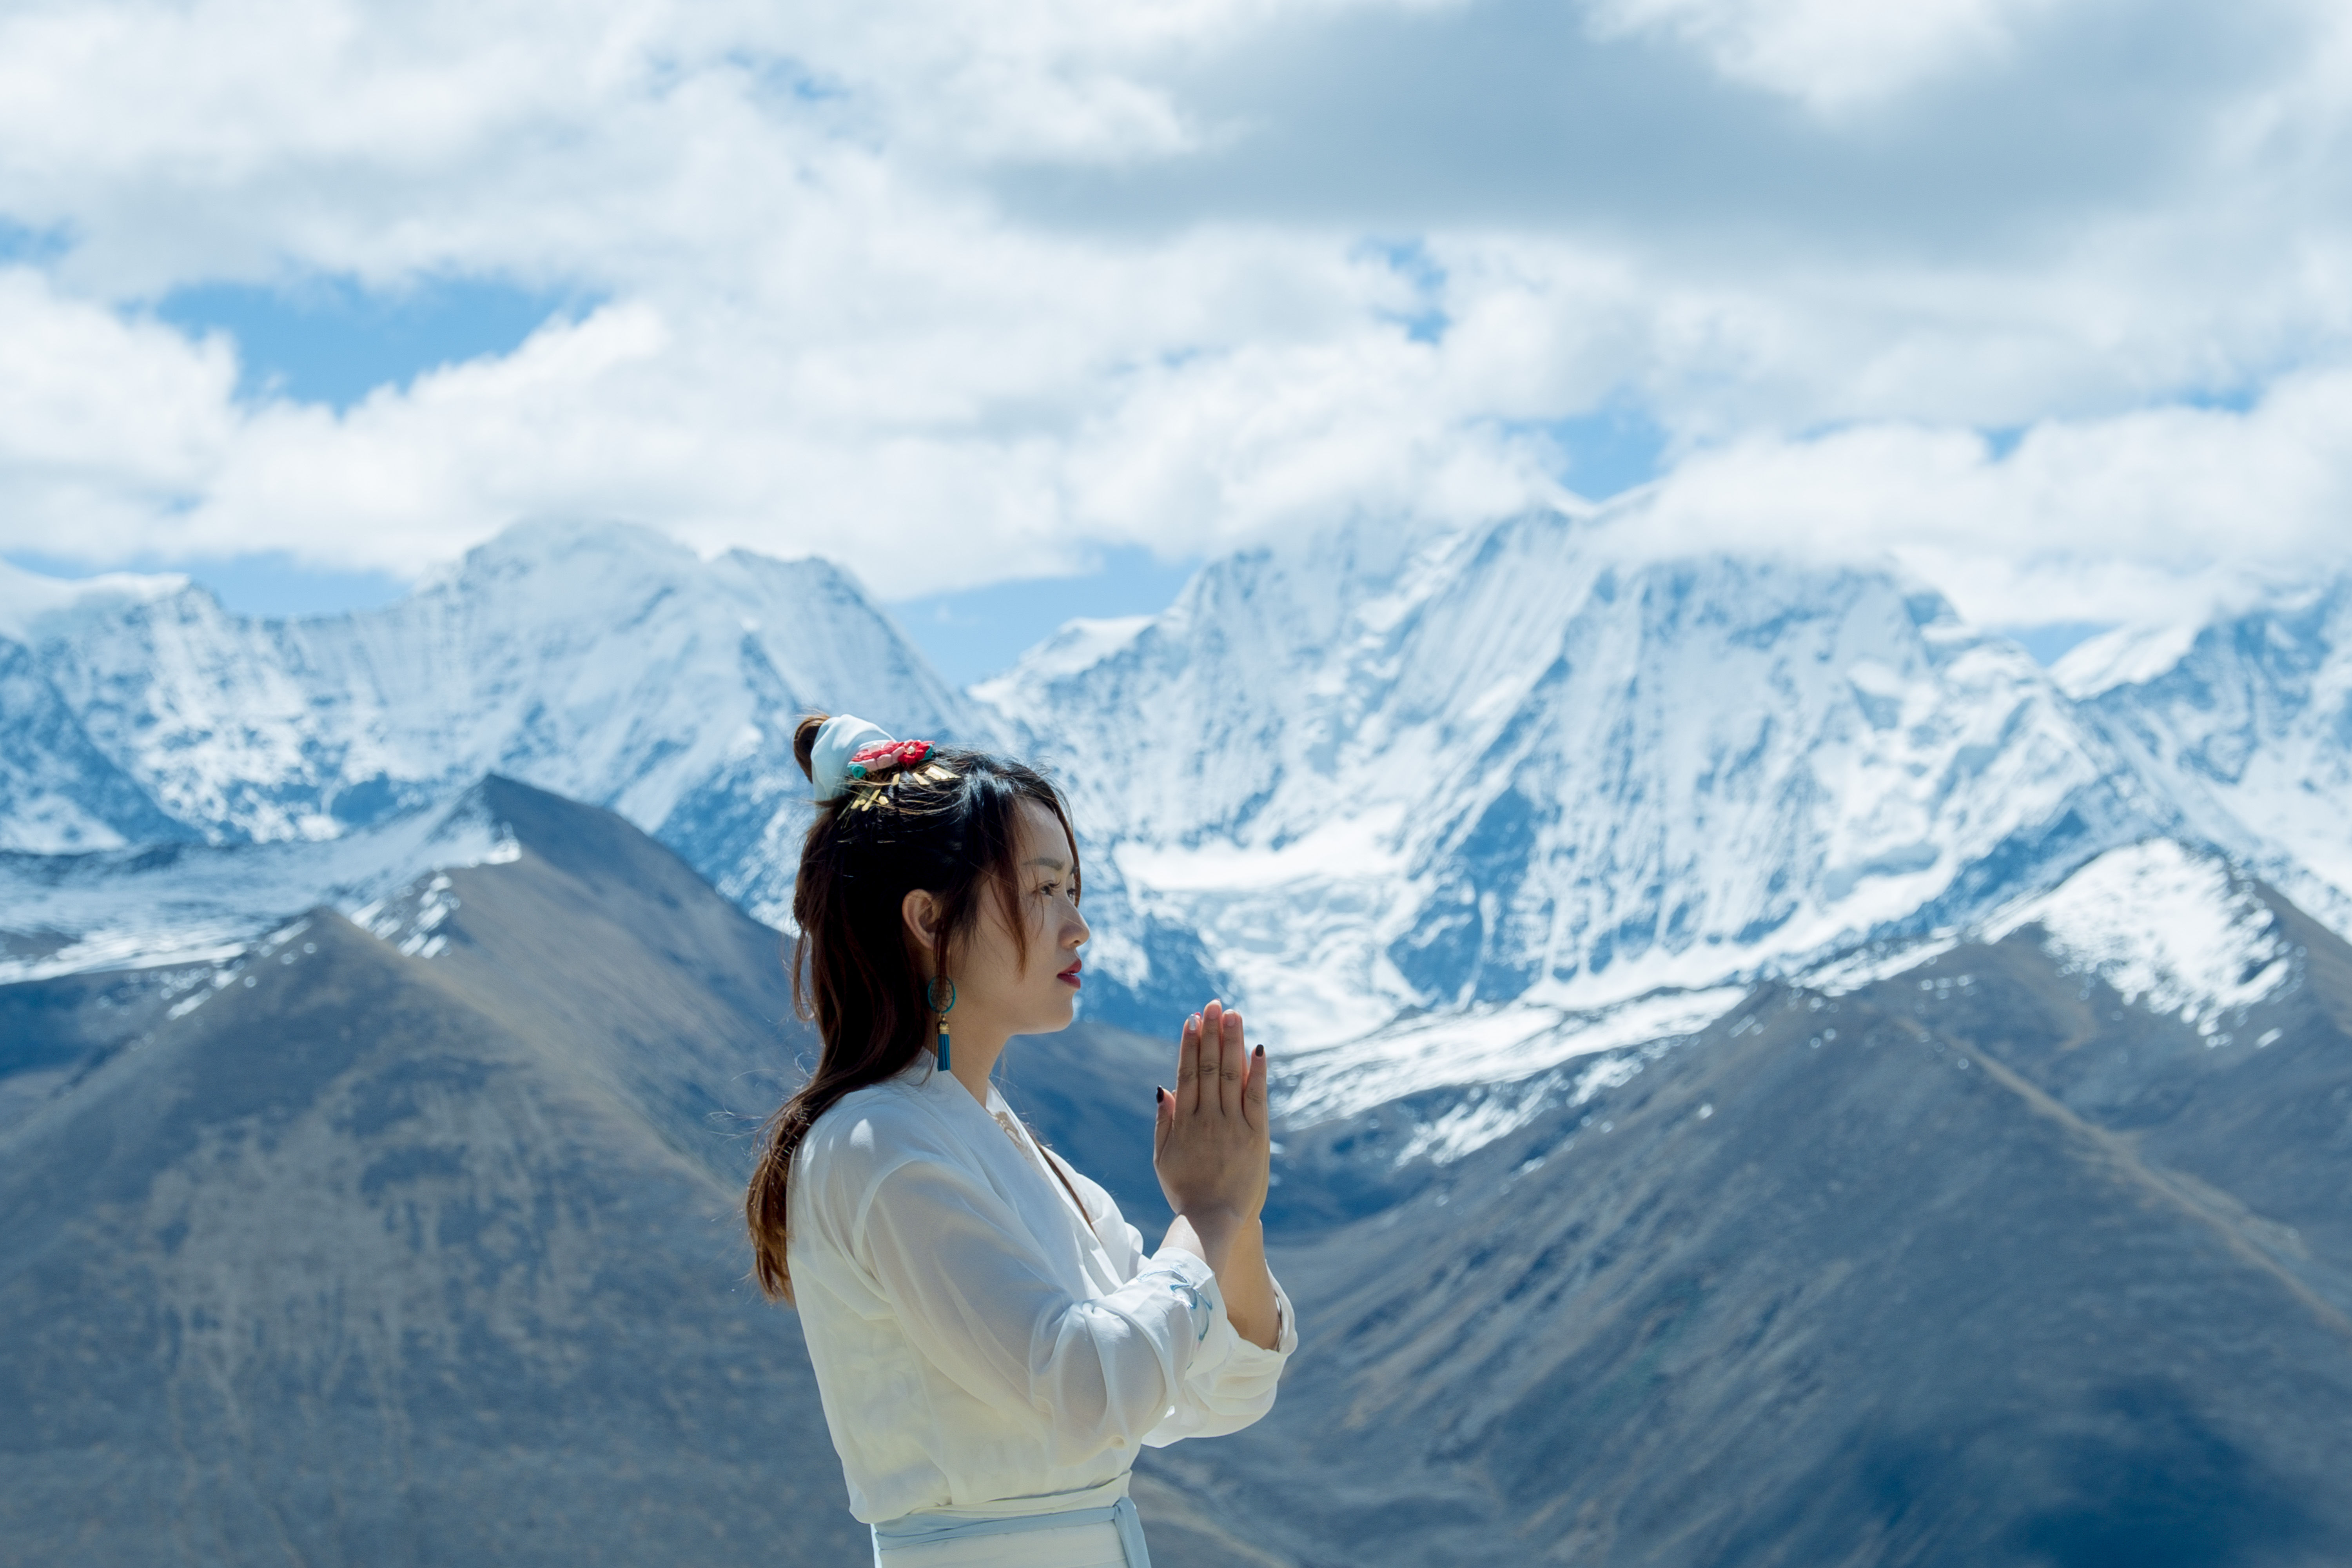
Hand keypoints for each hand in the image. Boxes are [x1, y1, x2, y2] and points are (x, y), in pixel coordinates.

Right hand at [1152, 1000, 1269, 1232]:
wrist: (1213, 1222)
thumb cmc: (1186, 1192)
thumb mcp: (1163, 1158)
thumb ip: (1163, 1122)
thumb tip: (1163, 1087)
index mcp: (1183, 1122)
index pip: (1186, 1074)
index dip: (1189, 1044)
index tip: (1192, 1019)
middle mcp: (1207, 1119)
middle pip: (1208, 1067)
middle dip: (1211, 1033)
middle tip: (1214, 1005)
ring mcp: (1232, 1126)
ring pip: (1230, 1075)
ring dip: (1232, 1042)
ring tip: (1233, 1014)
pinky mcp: (1255, 1136)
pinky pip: (1256, 1097)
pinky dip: (1257, 1072)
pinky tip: (1258, 1049)